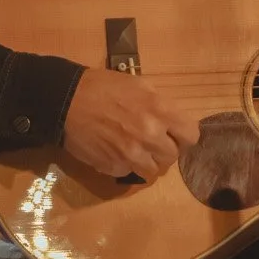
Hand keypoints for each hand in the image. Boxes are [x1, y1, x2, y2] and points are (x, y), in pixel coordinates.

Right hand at [61, 68, 201, 179]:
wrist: (66, 101)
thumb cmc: (103, 87)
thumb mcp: (139, 85)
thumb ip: (161, 105)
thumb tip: (173, 123)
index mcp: (160, 110)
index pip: (192, 136)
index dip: (184, 136)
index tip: (175, 135)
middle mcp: (150, 135)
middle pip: (173, 156)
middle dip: (164, 150)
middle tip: (152, 142)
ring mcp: (132, 154)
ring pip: (153, 170)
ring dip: (147, 161)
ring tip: (135, 150)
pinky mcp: (114, 167)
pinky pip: (129, 173)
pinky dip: (125, 165)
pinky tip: (115, 151)